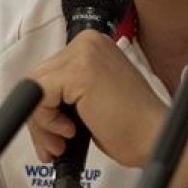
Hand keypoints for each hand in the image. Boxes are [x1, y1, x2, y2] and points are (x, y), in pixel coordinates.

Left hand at [25, 30, 166, 167]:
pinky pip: (39, 95)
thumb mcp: (91, 99)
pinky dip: (46, 120)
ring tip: (60, 144)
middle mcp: (88, 42)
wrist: (155, 138)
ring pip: (35, 87)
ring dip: (42, 124)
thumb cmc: (131, 125)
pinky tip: (70, 132)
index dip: (45, 107)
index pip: (48, 72)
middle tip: (53, 145)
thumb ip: (65, 92)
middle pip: (38, 78)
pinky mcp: (78, 71)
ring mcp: (83, 53)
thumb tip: (33, 103)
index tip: (53, 132)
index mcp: (92, 45)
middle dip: (40, 118)